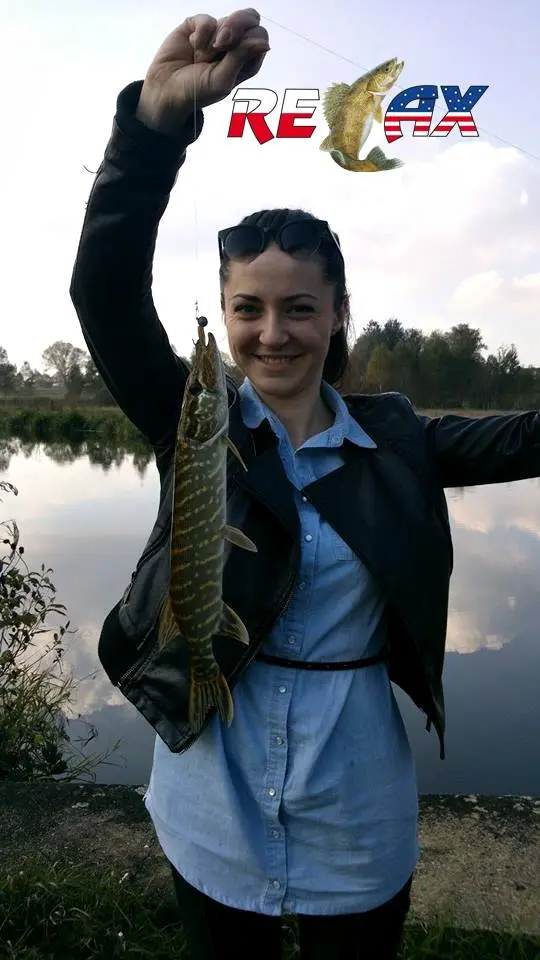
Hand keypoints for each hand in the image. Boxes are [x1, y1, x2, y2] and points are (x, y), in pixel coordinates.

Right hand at [136, 8, 269, 133]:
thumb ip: (242, 57)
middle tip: (221, 43)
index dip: (248, 40)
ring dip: (215, 38)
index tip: (232, 53)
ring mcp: (217, 34)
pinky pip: (207, 19)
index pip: (260, 36)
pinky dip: (200, 33)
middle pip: (250, 19)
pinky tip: (193, 46)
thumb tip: (264, 42)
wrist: (166, 90)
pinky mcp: (198, 26)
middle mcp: (235, 45)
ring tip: (202, 56)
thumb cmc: (197, 91)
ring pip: (229, 18)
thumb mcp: (222, 80)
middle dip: (236, 27)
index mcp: (247, 60)